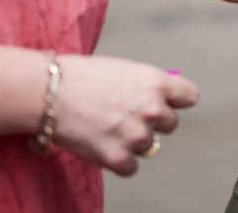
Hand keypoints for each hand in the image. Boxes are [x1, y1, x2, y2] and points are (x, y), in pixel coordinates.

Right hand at [51, 55, 199, 176]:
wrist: (48, 92)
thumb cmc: (81, 77)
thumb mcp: (122, 70)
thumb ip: (146, 86)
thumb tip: (162, 101)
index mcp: (156, 82)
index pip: (189, 97)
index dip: (175, 100)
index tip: (164, 102)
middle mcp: (152, 108)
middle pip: (170, 124)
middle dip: (151, 122)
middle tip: (124, 116)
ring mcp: (136, 135)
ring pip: (148, 146)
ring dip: (131, 141)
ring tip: (104, 126)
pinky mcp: (119, 158)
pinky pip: (131, 168)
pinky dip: (117, 161)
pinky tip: (100, 144)